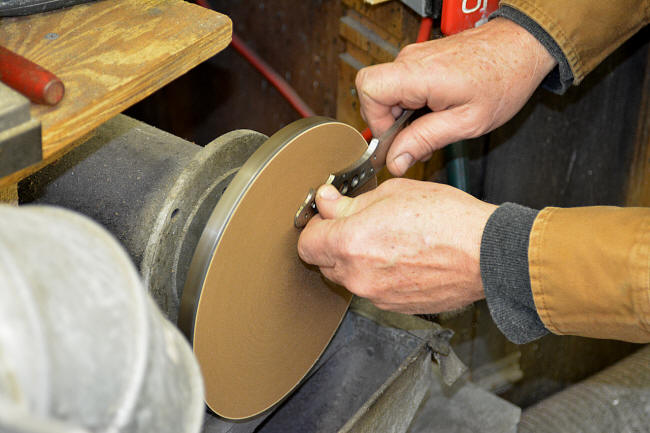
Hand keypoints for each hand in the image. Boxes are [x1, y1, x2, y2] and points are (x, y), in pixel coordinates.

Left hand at [297, 179, 496, 313]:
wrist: (487, 254)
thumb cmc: (447, 219)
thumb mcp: (393, 194)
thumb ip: (350, 202)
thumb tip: (326, 202)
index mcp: (351, 244)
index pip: (307, 244)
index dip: (316, 226)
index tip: (328, 217)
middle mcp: (358, 276)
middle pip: (324, 263)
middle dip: (335, 243)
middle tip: (360, 223)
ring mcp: (376, 296)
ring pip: (349, 277)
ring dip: (357, 260)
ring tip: (389, 240)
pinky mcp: (394, 307)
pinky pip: (373, 290)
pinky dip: (378, 275)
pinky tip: (402, 258)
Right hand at [356, 18, 555, 175]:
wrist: (520, 48)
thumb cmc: (503, 79)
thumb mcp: (467, 122)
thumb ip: (425, 141)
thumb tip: (395, 161)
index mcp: (420, 74)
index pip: (368, 89)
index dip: (375, 119)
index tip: (395, 138)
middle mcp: (411, 60)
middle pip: (374, 93)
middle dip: (390, 123)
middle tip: (416, 138)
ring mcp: (413, 57)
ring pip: (386, 92)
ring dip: (402, 116)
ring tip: (432, 125)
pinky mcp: (419, 60)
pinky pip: (400, 86)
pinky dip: (411, 105)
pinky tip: (434, 113)